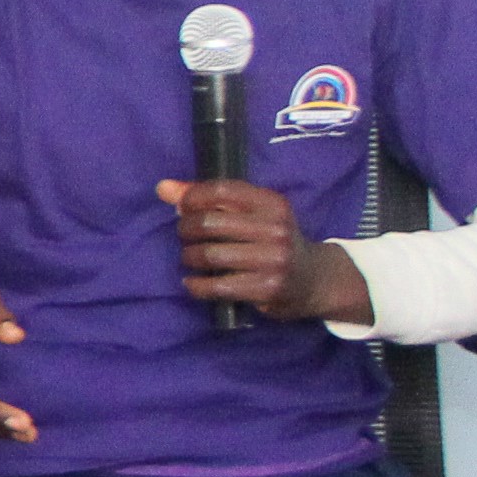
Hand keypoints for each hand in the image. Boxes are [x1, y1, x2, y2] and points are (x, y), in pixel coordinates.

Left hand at [157, 177, 370, 325]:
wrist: (313, 279)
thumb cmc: (272, 242)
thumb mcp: (252, 215)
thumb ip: (209, 199)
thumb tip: (163, 188)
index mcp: (272, 204)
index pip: (221, 191)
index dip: (192, 197)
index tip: (183, 207)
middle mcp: (276, 229)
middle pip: (210, 223)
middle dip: (186, 229)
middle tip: (185, 236)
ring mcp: (274, 260)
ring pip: (209, 255)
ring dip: (189, 257)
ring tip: (190, 258)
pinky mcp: (267, 288)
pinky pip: (216, 286)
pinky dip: (196, 285)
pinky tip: (193, 283)